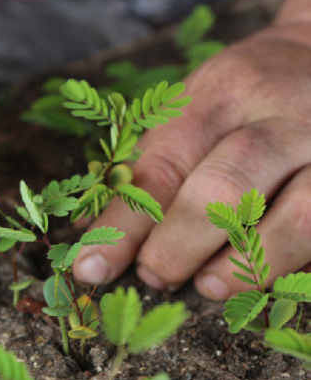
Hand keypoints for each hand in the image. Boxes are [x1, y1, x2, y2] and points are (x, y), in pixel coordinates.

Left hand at [73, 21, 310, 299]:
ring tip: (209, 284)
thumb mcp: (189, 109)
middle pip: (228, 189)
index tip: (91, 267)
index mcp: (223, 95)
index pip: (164, 168)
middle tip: (155, 273)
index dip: (124, 225)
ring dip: (245, 266)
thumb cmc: (240, 96)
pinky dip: (295, 266)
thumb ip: (148, 168)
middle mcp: (285, 117)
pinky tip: (265, 277)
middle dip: (181, 244)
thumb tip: (92, 238)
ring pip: (300, 218)